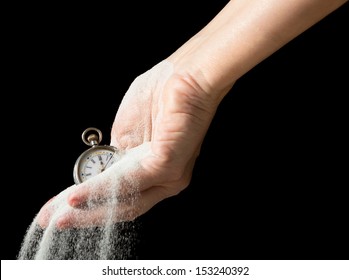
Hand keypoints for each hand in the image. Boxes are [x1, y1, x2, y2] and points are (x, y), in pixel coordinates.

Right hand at [37, 60, 223, 227]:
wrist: (186, 75)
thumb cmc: (159, 95)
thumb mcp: (127, 130)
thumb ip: (116, 153)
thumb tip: (101, 170)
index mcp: (153, 168)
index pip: (120, 194)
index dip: (90, 203)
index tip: (60, 208)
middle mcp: (163, 178)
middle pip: (122, 206)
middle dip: (83, 215)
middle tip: (53, 220)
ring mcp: (168, 175)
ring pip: (124, 200)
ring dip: (86, 208)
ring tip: (59, 213)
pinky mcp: (168, 165)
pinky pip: (128, 183)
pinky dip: (98, 191)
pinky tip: (75, 196)